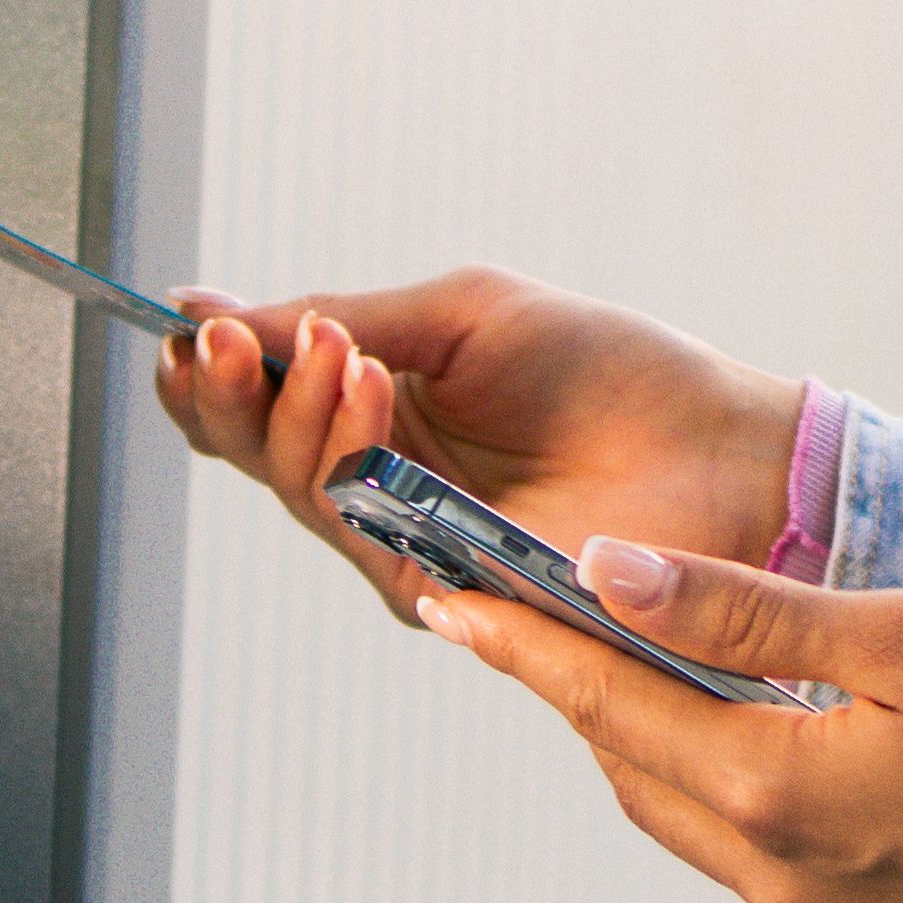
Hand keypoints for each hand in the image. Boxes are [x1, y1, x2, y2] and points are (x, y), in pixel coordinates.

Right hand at [141, 264, 805, 644]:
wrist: (716, 447)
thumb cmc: (610, 373)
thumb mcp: (461, 316)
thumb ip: (341, 320)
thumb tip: (208, 310)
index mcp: (376, 412)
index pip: (255, 402)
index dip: (208, 368)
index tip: (186, 324)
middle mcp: (377, 485)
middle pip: (250, 452)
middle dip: (230, 389)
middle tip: (233, 337)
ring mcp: (404, 542)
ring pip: (294, 489)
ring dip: (297, 409)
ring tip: (335, 349)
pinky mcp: (441, 591)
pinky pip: (358, 528)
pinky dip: (350, 451)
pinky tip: (369, 390)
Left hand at [383, 531, 902, 902]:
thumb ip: (748, 612)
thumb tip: (603, 569)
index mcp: (770, 793)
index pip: (605, 701)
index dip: (521, 641)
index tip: (442, 594)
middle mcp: (777, 884)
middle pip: (639, 772)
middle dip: (587, 693)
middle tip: (533, 620)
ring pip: (703, 826)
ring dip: (663, 749)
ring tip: (637, 676)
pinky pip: (777, 868)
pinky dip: (747, 800)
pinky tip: (780, 759)